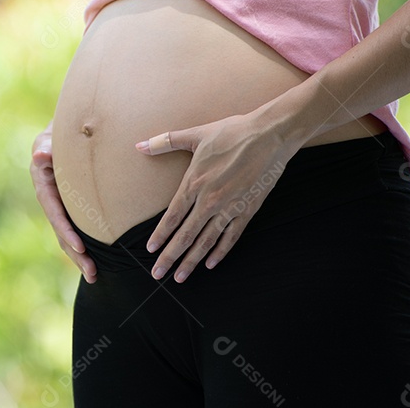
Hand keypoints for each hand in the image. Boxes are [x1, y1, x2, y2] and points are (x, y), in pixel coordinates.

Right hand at [31, 121, 96, 282]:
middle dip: (76, 254)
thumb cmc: (56, 136)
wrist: (63, 136)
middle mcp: (50, 201)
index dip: (66, 231)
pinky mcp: (70, 210)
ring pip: (67, 237)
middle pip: (61, 232)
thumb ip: (46, 147)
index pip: (54, 212)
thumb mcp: (48, 139)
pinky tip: (96, 262)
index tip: (80, 247)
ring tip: (94, 276)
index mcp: (43, 186)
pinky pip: (76, 230)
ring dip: (80, 257)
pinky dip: (84, 248)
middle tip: (92, 272)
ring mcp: (60, 207)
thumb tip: (40, 155)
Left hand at [133, 111, 303, 283]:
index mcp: (194, 182)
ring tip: (181, 277)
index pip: (172, 216)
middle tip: (158, 274)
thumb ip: (165, 142)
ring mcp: (230, 207)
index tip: (151, 251)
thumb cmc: (231, 132)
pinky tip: (210, 263)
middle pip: (185, 235)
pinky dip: (220, 251)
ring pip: (206, 241)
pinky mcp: (248, 209)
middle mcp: (209, 200)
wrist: (269, 134)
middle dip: (170, 257)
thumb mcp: (195, 134)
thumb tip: (139, 145)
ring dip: (192, 261)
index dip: (160, 236)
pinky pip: (231, 236)